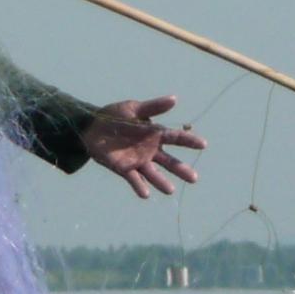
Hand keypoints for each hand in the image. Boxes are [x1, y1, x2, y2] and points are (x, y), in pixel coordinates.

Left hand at [81, 97, 205, 198]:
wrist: (91, 127)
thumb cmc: (114, 116)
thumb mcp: (134, 108)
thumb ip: (153, 107)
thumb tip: (174, 99)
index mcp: (155, 135)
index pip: (175, 138)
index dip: (189, 140)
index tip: (203, 144)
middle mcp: (150, 151)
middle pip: (169, 162)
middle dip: (181, 169)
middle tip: (194, 178)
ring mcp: (138, 161)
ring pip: (153, 174)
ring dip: (162, 182)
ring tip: (171, 191)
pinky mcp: (124, 169)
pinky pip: (134, 179)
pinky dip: (139, 186)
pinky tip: (145, 194)